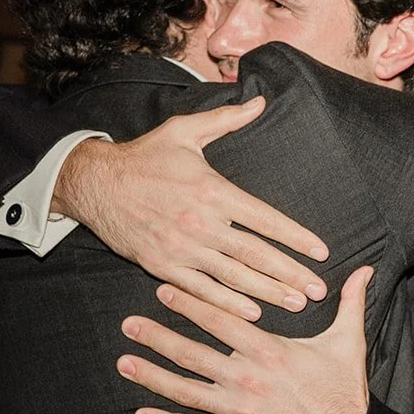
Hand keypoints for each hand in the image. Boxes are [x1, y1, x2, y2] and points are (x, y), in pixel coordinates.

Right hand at [54, 97, 330, 321]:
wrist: (92, 182)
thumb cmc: (144, 156)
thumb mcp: (184, 131)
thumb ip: (226, 119)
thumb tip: (261, 101)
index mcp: (212, 191)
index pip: (265, 219)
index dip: (295, 238)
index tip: (321, 252)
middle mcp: (200, 223)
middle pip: (256, 254)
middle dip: (290, 273)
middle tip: (317, 290)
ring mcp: (181, 248)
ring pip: (233, 276)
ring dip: (268, 292)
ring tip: (297, 303)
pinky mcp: (162, 266)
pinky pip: (201, 289)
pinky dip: (228, 303)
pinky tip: (253, 312)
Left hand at [116, 265, 374, 413]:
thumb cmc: (346, 390)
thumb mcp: (350, 341)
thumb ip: (351, 302)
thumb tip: (365, 270)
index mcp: (269, 351)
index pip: (221, 321)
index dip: (190, 304)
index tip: (164, 289)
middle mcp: (247, 377)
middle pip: (192, 353)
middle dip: (157, 337)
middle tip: (128, 324)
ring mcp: (239, 408)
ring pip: (186, 389)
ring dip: (152, 376)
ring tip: (125, 362)